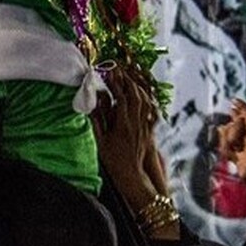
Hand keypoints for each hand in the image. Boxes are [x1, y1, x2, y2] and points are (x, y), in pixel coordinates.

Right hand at [92, 66, 161, 208]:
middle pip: (136, 95)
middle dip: (127, 80)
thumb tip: (95, 100)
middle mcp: (137, 123)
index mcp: (123, 124)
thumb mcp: (100, 139)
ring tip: (128, 77)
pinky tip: (142, 94)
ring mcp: (145, 126)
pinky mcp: (149, 131)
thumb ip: (98, 118)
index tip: (110, 72)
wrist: (131, 175)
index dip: (116, 83)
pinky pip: (151, 111)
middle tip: (119, 70)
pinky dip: (146, 99)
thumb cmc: (113, 159)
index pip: (122, 97)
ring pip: (145, 101)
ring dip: (137, 87)